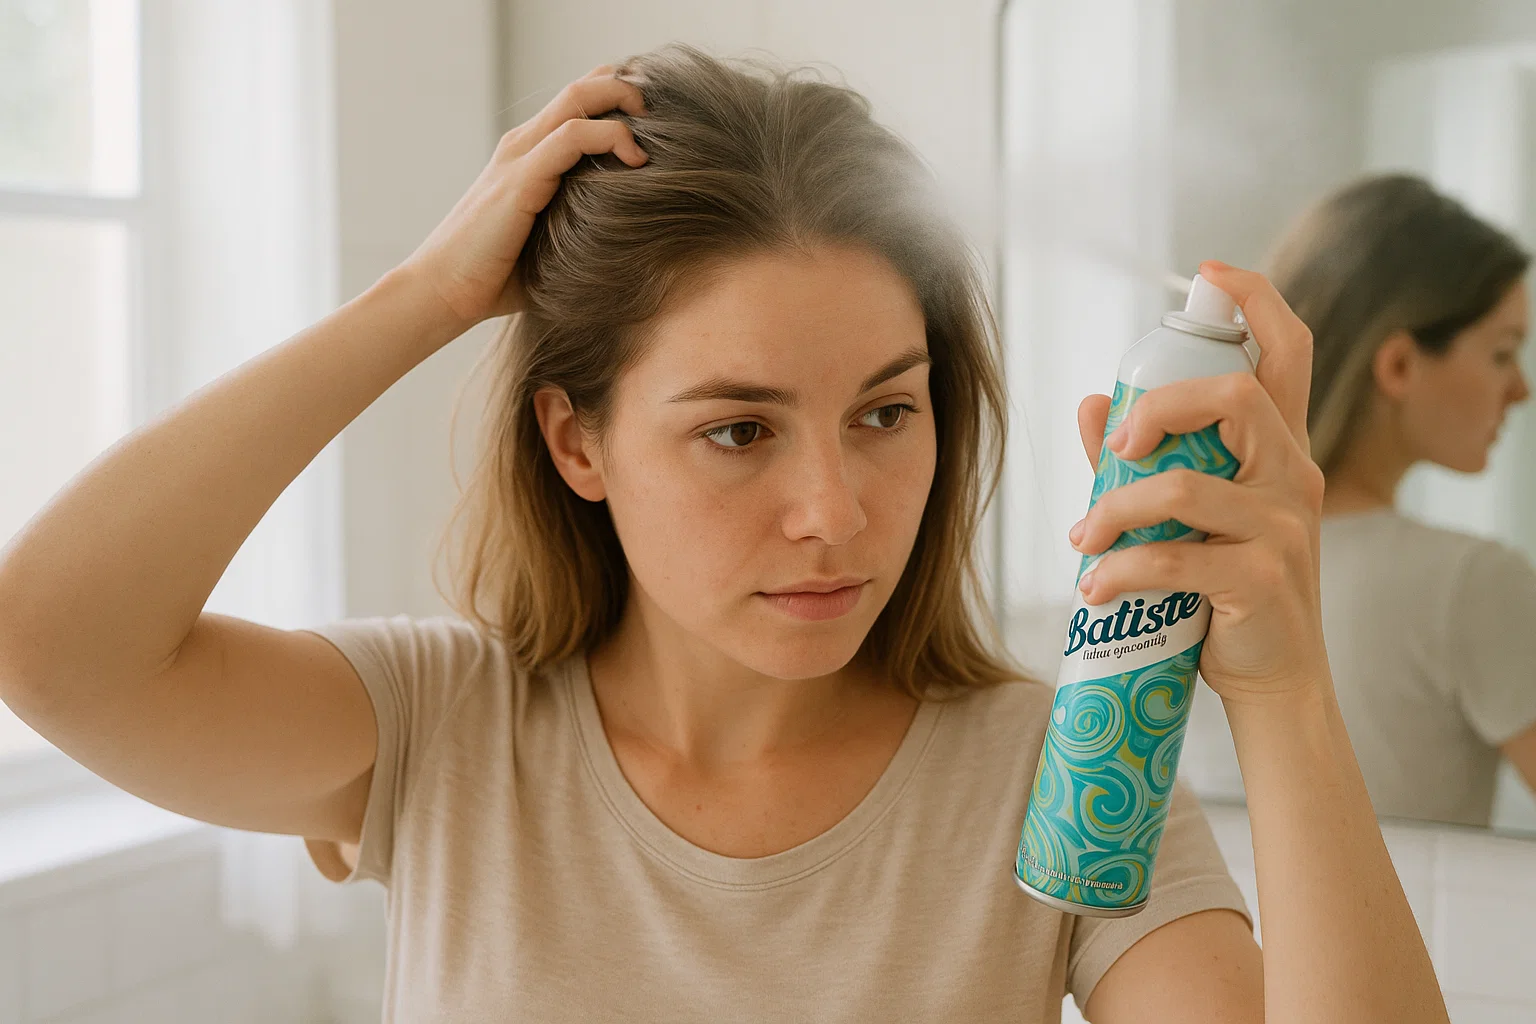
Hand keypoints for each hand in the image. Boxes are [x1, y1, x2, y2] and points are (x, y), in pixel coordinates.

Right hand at [397, 65, 648, 330]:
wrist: (444, 293)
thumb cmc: (496, 278)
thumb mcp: (550, 245)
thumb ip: (581, 228)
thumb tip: (634, 244)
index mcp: (529, 155)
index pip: (576, 102)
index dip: (617, 97)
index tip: (658, 119)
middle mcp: (523, 146)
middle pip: (582, 88)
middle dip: (627, 88)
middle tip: (665, 109)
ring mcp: (519, 157)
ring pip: (578, 99)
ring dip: (623, 100)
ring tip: (658, 122)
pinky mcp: (521, 179)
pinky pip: (571, 137)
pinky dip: (610, 137)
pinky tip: (636, 160)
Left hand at [1068, 261, 1329, 704]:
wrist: (1273, 682)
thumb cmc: (1227, 592)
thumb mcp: (1190, 521)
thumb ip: (1142, 462)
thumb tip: (1092, 403)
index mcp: (1281, 450)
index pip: (1290, 353)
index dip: (1256, 302)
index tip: (1208, 274)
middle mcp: (1294, 477)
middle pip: (1239, 397)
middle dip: (1162, 405)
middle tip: (1117, 446)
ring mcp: (1284, 528)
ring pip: (1189, 484)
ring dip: (1116, 509)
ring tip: (1081, 541)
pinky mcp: (1263, 579)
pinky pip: (1176, 557)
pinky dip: (1121, 569)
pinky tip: (1095, 588)